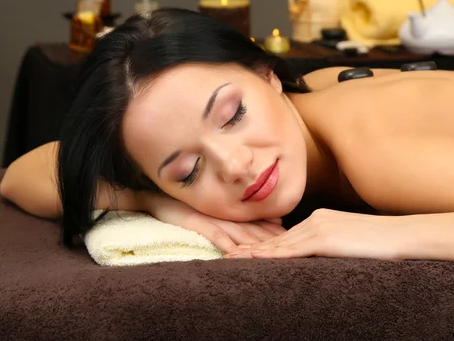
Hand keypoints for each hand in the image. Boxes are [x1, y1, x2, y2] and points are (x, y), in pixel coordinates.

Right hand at [135, 191, 285, 253]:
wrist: (160, 199)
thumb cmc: (190, 207)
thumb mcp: (221, 213)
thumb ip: (244, 218)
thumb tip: (276, 221)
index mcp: (232, 213)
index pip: (259, 225)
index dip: (275, 234)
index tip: (294, 241)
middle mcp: (225, 215)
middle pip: (253, 231)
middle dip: (271, 241)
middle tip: (290, 249)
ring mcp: (212, 218)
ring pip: (238, 234)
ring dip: (254, 244)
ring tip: (269, 254)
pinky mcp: (197, 222)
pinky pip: (214, 234)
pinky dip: (225, 244)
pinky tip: (235, 253)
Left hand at [226, 208, 406, 259]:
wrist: (402, 235)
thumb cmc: (381, 242)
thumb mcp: (350, 241)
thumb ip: (331, 245)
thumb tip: (320, 258)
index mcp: (320, 219)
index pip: (287, 236)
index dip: (265, 244)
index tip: (245, 250)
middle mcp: (315, 219)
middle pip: (278, 238)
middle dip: (252, 247)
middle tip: (229, 253)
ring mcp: (319, 227)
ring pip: (280, 243)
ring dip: (255, 252)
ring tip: (232, 257)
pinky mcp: (325, 238)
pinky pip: (293, 249)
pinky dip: (272, 254)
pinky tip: (256, 258)